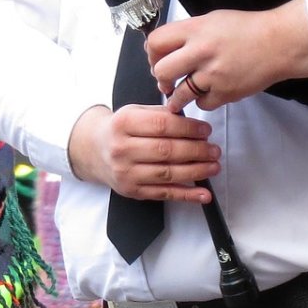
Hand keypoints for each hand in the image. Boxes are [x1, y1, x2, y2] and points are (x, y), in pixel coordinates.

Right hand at [68, 102, 218, 201]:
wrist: (93, 151)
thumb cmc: (120, 130)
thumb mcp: (134, 112)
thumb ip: (161, 114)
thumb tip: (192, 123)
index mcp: (123, 124)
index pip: (162, 125)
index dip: (188, 128)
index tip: (205, 131)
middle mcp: (122, 149)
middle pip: (166, 150)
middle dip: (196, 150)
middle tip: (213, 149)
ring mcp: (126, 172)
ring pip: (167, 173)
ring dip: (196, 171)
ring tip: (213, 166)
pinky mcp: (132, 191)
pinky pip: (164, 194)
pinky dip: (187, 195)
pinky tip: (204, 194)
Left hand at [147, 3, 307, 111]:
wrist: (282, 43)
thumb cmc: (247, 29)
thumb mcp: (212, 20)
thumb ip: (187, 33)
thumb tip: (161, 48)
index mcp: (195, 29)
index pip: (155, 42)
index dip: (151, 54)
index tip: (156, 60)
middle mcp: (201, 51)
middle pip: (161, 71)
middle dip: (160, 78)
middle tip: (166, 80)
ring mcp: (213, 74)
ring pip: (178, 93)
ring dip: (176, 96)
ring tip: (179, 94)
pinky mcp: (226, 92)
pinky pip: (201, 104)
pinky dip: (202, 102)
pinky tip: (208, 94)